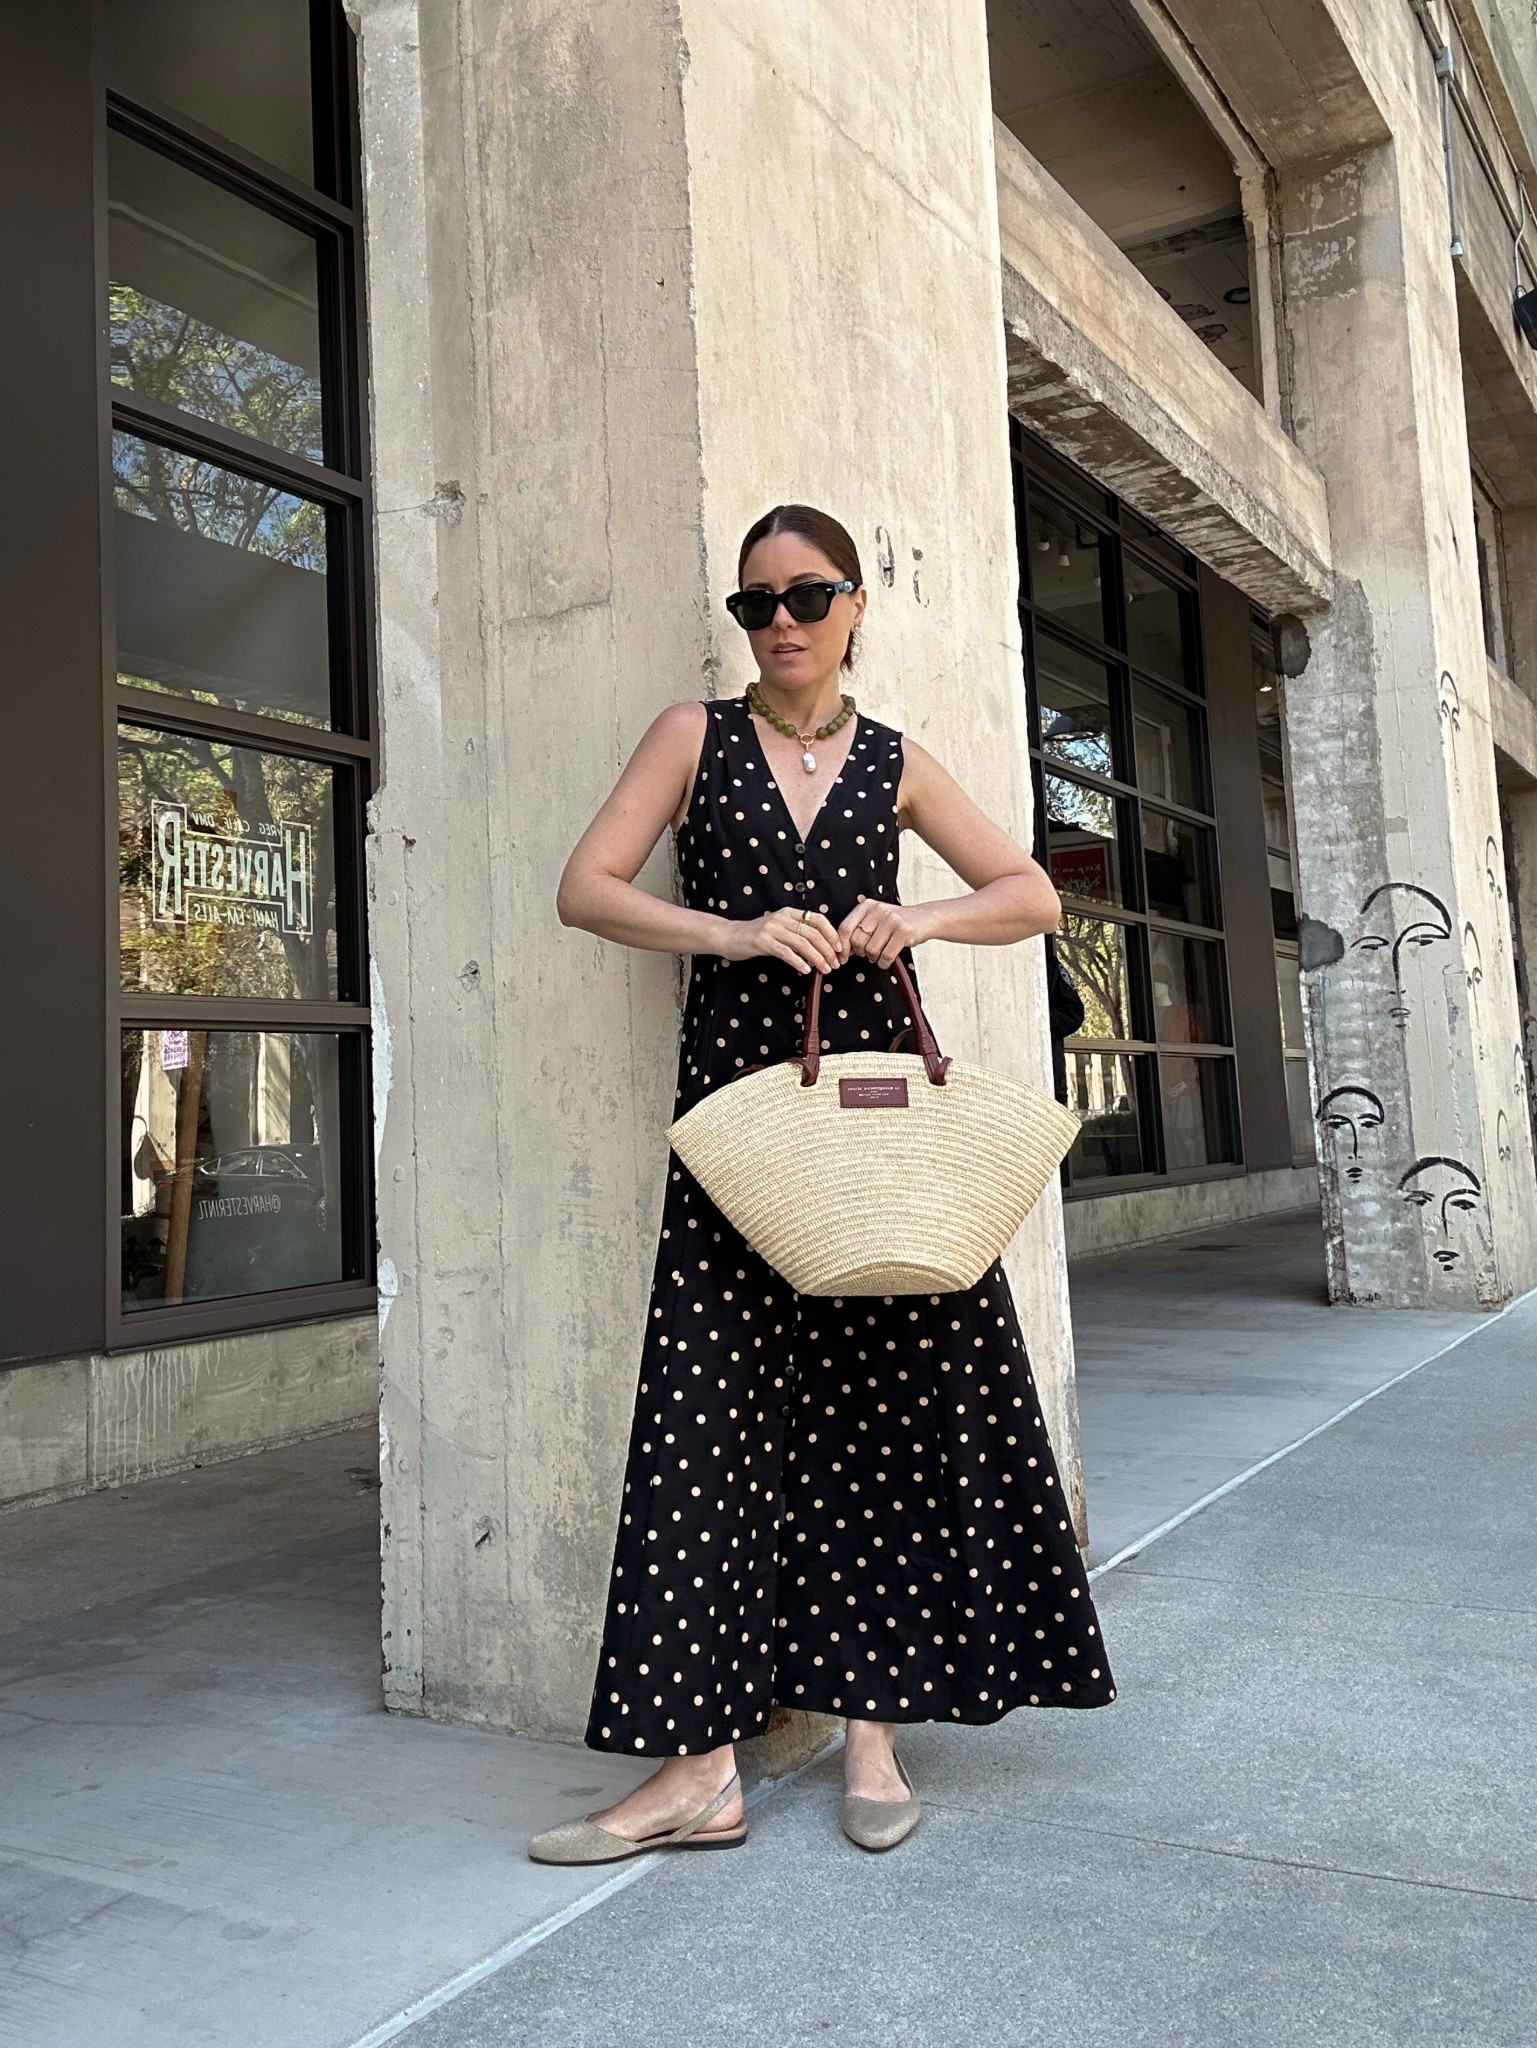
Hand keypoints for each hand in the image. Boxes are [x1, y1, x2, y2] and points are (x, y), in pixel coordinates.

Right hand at [718, 907, 842, 974]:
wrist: (729, 936)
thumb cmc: (755, 935)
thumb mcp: (778, 928)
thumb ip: (796, 933)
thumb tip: (821, 947)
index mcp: (789, 912)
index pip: (818, 919)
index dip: (831, 933)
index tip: (839, 948)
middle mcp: (782, 918)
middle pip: (813, 933)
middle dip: (827, 950)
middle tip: (835, 964)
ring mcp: (772, 929)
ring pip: (803, 944)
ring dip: (817, 958)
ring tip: (824, 969)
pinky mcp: (763, 942)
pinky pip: (786, 953)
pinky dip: (799, 962)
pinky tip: (805, 970)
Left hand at [838, 898, 931, 969]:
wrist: (925, 918)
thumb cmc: (896, 923)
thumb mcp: (875, 919)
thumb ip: (858, 930)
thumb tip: (841, 951)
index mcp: (867, 906)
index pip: (845, 928)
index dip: (842, 946)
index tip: (843, 958)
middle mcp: (878, 910)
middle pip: (857, 941)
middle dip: (860, 953)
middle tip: (869, 953)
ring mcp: (892, 919)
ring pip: (871, 950)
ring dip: (874, 958)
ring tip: (880, 954)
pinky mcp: (904, 931)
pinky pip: (886, 955)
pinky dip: (884, 963)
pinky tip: (887, 960)